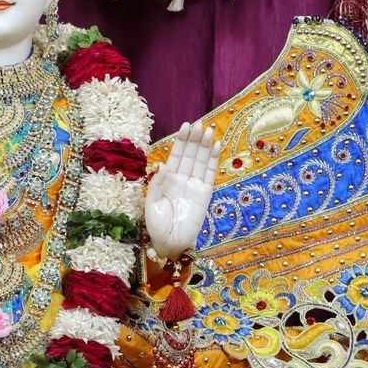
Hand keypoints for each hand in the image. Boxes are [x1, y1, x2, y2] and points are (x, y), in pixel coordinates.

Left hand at [144, 121, 220, 260]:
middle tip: (200, 124)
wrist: (170, 244)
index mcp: (167, 179)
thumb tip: (163, 165)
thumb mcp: (151, 204)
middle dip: (195, 139)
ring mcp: (194, 185)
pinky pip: (210, 174)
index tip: (186, 125)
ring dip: (205, 146)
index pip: (176, 155)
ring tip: (209, 131)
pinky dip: (214, 160)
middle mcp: (182, 179)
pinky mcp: (205, 194)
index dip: (181, 140)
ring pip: (201, 161)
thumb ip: (157, 184)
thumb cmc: (157, 226)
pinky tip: (217, 146)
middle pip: (190, 154)